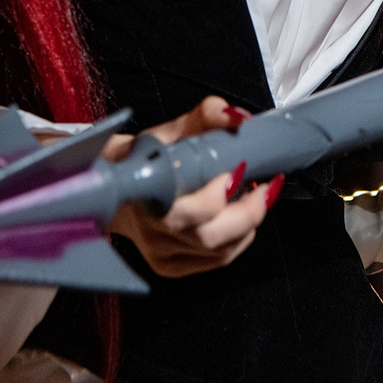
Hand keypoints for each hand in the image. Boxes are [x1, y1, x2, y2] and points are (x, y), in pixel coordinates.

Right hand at [105, 97, 279, 277]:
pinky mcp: (171, 266)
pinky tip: (241, 217)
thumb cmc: (146, 155)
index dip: (216, 196)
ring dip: (247, 225)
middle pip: (209, 237)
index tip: (239, 170)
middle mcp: (151, 231)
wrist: (116, 185)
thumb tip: (238, 119)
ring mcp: (160, 253)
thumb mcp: (174, 128)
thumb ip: (208, 116)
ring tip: (257, 197)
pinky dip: (238, 238)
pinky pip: (217, 260)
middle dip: (247, 212)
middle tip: (265, 187)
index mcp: (146, 194)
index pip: (184, 211)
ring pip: (219, 252)